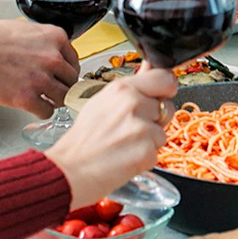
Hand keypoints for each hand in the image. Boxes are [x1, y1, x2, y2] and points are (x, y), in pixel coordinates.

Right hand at [0, 18, 79, 117]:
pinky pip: (47, 112)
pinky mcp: (26, 98)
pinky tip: (32, 106)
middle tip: (50, 89)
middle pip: (71, 81)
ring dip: (53, 101)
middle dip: (61, 86)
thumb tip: (54, 56)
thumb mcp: (25, 28)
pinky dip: (41, 111)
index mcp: (55, 37)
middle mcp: (52, 58)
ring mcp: (41, 79)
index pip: (74, 61)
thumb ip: (45, 42)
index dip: (66, 72)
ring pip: (63, 98)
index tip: (60, 77)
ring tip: (42, 99)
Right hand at [44, 65, 175, 208]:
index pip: (165, 77)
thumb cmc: (82, 139)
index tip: (160, 96)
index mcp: (122, 88)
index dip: (165, 88)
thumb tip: (149, 68)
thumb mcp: (101, 102)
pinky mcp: (147, 152)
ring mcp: (142, 128)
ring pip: (163, 132)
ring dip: (150, 141)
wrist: (70, 170)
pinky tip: (126, 157)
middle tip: (132, 128)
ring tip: (125, 144)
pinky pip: (157, 152)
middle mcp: (133, 104)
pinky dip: (145, 158)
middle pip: (167, 106)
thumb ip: (131, 86)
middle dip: (156, 118)